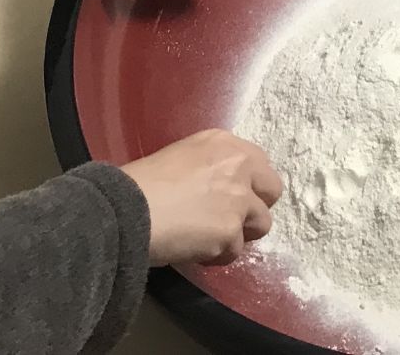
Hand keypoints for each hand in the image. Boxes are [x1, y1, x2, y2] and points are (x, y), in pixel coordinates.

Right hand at [121, 129, 282, 266]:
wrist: (127, 210)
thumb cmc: (142, 184)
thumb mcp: (181, 158)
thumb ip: (210, 168)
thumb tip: (218, 191)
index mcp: (223, 143)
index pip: (259, 163)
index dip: (250, 184)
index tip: (235, 197)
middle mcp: (238, 165)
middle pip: (272, 190)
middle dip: (256, 208)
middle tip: (231, 220)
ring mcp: (238, 199)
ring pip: (261, 224)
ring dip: (238, 235)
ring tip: (209, 240)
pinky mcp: (230, 231)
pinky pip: (235, 251)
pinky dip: (218, 256)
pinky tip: (195, 251)